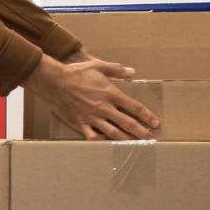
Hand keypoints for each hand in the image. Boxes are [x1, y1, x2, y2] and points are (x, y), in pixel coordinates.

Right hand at [24, 53, 158, 140]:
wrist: (54, 81)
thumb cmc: (76, 72)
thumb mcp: (98, 65)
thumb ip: (116, 70)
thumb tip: (132, 72)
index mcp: (110, 93)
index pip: (134, 107)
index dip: (147, 116)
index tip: (155, 123)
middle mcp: (104, 108)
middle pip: (127, 123)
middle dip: (141, 132)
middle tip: (151, 138)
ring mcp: (92, 117)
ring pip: (113, 132)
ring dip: (126, 139)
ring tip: (135, 144)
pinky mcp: (80, 123)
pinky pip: (93, 136)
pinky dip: (101, 142)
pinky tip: (107, 144)